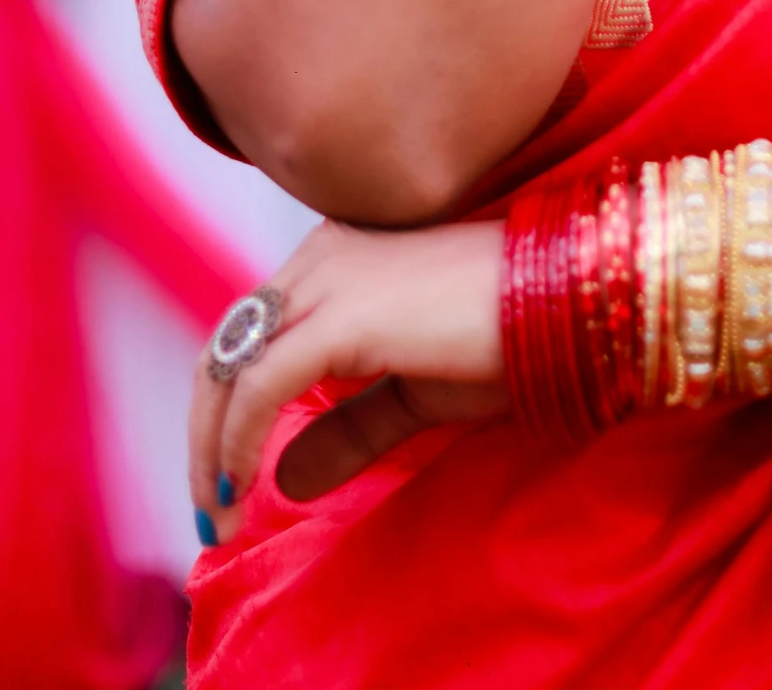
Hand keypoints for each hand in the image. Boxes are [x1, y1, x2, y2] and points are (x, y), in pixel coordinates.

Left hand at [191, 218, 506, 542]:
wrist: (567, 301)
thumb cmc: (508, 334)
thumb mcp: (415, 391)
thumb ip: (351, 426)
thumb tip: (285, 480)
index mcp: (335, 257)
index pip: (251, 336)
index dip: (227, 412)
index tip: (227, 484)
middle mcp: (320, 256)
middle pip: (226, 349)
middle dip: (204, 436)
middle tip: (211, 512)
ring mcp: (328, 279)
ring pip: (230, 366)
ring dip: (209, 447)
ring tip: (219, 515)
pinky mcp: (342, 316)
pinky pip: (261, 385)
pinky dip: (236, 442)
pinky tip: (240, 488)